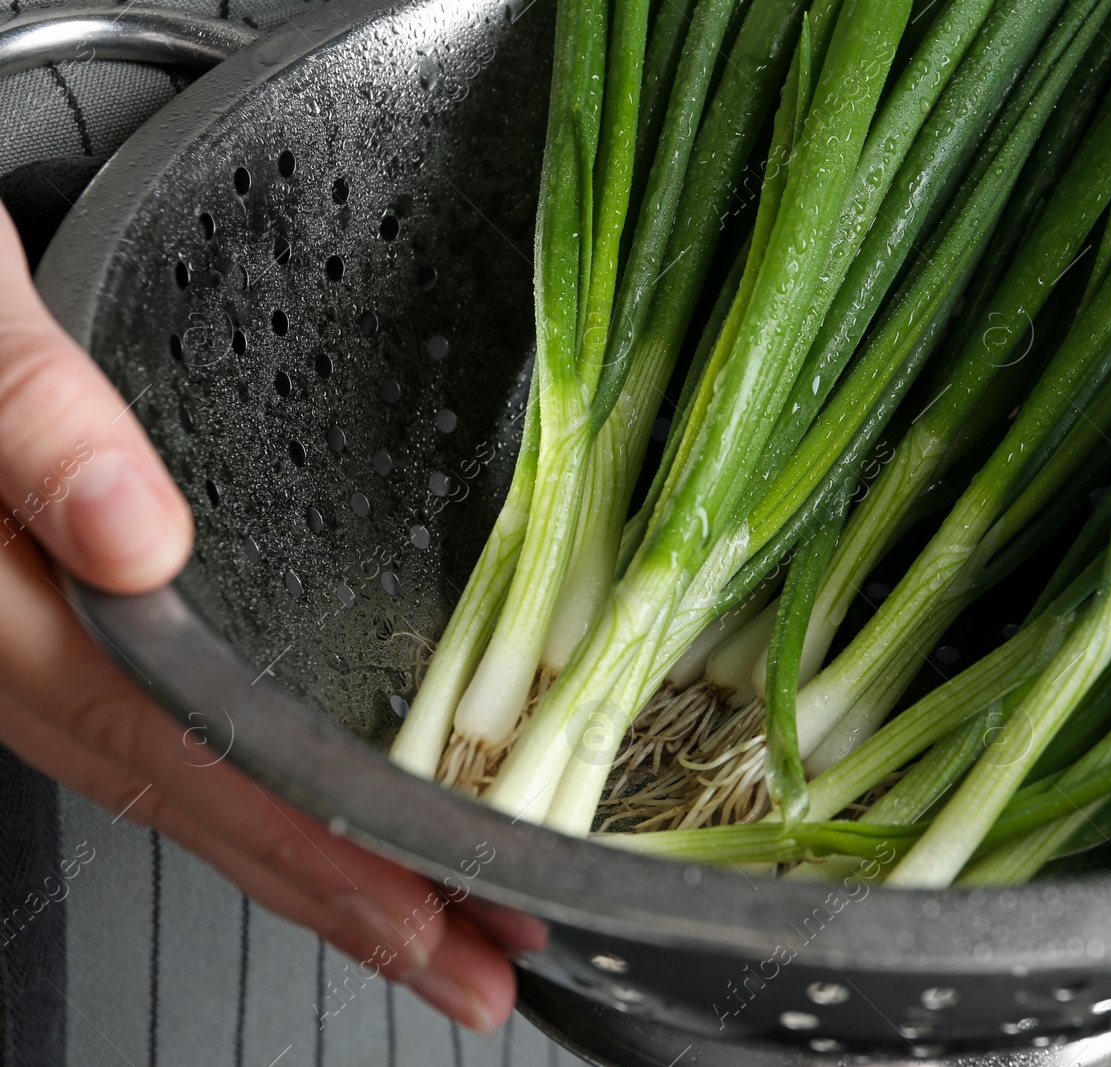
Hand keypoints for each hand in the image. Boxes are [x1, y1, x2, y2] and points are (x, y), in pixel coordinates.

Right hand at [0, 204, 533, 1031]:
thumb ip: (29, 419)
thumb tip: (130, 536)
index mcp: (4, 609)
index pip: (182, 755)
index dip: (308, 847)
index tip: (424, 915)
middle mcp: (17, 652)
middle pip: (199, 807)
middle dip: (344, 903)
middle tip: (478, 971)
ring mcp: (39, 646)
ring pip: (182, 789)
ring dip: (313, 868)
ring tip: (436, 928)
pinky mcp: (61, 621)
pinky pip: (163, 737)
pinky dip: (257, 798)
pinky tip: (321, 820)